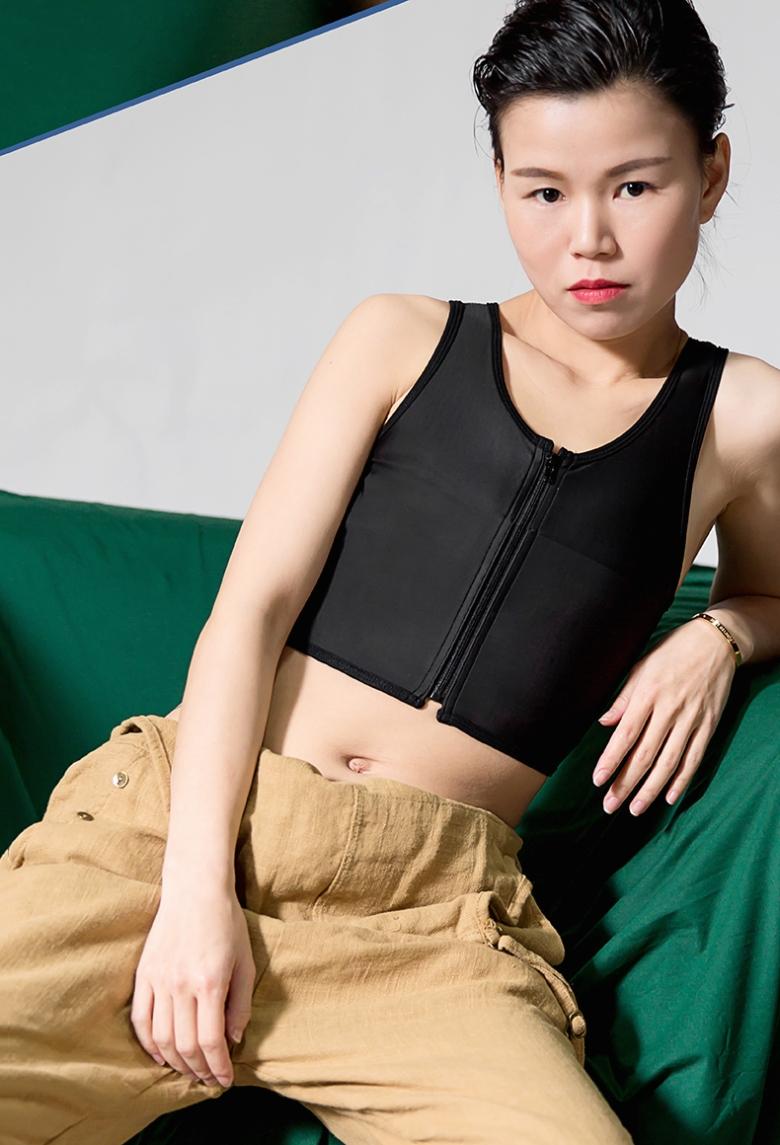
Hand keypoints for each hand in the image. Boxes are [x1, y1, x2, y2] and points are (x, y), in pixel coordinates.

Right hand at [130, 889, 255, 1088]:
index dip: (218, 1067)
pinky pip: (141, 1019)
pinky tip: (161, 1055)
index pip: (211, 1041)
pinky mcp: (143, 974)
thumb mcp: (246, 961)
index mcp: (210, 983)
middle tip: (210, 1079)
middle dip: (199, 1071)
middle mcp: (181, 986)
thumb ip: (240, 1004)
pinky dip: (148, 1044)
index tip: (226, 1080)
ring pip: (161, 1038)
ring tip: (190, 1070)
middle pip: (185, 1046)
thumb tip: (233, 1039)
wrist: (195, 889)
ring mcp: (159, 980)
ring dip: (176, 1062)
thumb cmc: (227, 923)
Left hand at [592, 618, 736, 815]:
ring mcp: (691, 720)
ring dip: (651, 789)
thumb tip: (603, 722)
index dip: (611, 760)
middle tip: (610, 806)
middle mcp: (669, 710)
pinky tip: (668, 797)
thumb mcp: (640, 668)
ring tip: (635, 809)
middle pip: (645, 755)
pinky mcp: (709, 726)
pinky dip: (682, 780)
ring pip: (669, 763)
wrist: (713, 643)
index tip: (598, 780)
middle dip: (626, 783)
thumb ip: (622, 698)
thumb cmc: (671, 653)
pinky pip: (694, 758)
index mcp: (648, 694)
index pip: (626, 735)